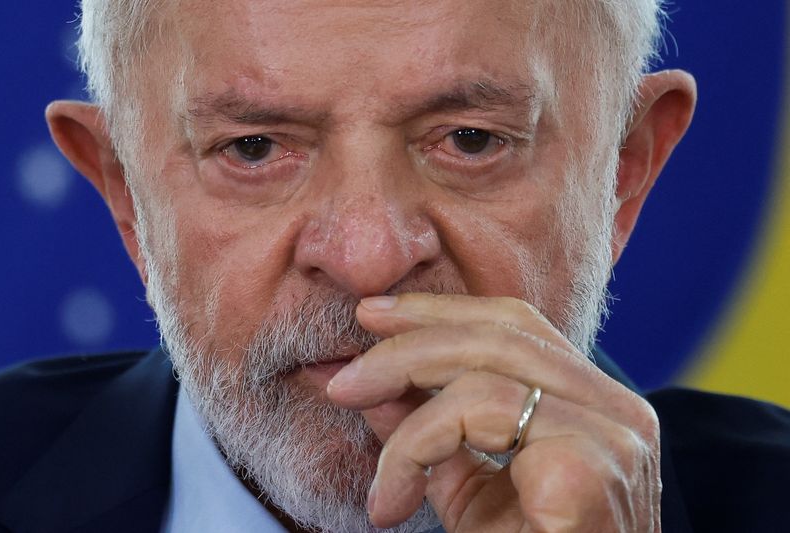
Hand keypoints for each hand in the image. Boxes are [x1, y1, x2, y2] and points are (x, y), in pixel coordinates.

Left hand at [327, 293, 661, 531]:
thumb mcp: (469, 495)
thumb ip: (432, 436)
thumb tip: (378, 389)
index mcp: (596, 408)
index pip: (516, 327)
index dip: (441, 311)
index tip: (374, 316)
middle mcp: (617, 410)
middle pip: (502, 332)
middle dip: (411, 339)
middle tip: (346, 371)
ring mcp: (612, 434)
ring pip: (485, 367)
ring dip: (401, 382)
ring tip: (351, 412)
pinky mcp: (588, 466)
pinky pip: (481, 411)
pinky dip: (416, 443)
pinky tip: (391, 498)